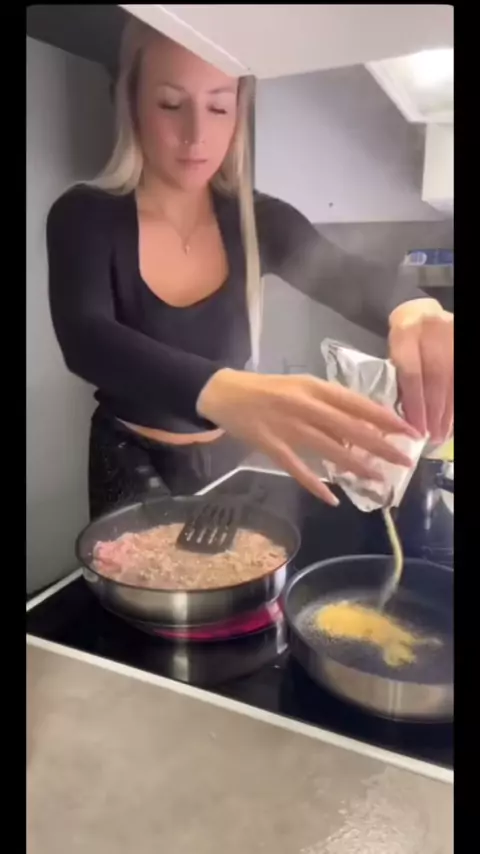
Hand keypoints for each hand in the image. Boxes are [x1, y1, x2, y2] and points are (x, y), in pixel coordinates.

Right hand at [197, 369, 419, 504]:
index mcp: (314, 387)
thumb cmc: (266, 389)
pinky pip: (297, 468)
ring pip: (328, 448)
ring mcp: (287, 426)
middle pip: (349, 427)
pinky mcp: (270, 446)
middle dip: (379, 445)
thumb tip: (355, 429)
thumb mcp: (301, 387)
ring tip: (376, 479)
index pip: (356, 403)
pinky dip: (314, 484)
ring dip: (354, 465)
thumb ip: (326, 405)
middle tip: (402, 460)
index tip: (406, 430)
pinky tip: (331, 498)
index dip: (383, 418)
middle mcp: (304, 405)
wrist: (223, 392)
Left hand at [389, 299, 452, 443]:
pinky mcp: (463, 342)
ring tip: (443, 433)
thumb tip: (404, 419)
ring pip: (453, 379)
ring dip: (449, 410)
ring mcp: (452, 334)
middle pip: (436, 378)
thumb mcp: (392, 354)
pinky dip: (455, 401)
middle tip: (432, 436)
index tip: (415, 429)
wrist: (419, 312)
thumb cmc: (402, 340)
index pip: (412, 374)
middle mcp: (432, 331)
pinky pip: (461, 377)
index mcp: (406, 333)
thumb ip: (397, 380)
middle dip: (434, 411)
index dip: (415, 404)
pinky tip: (451, 418)